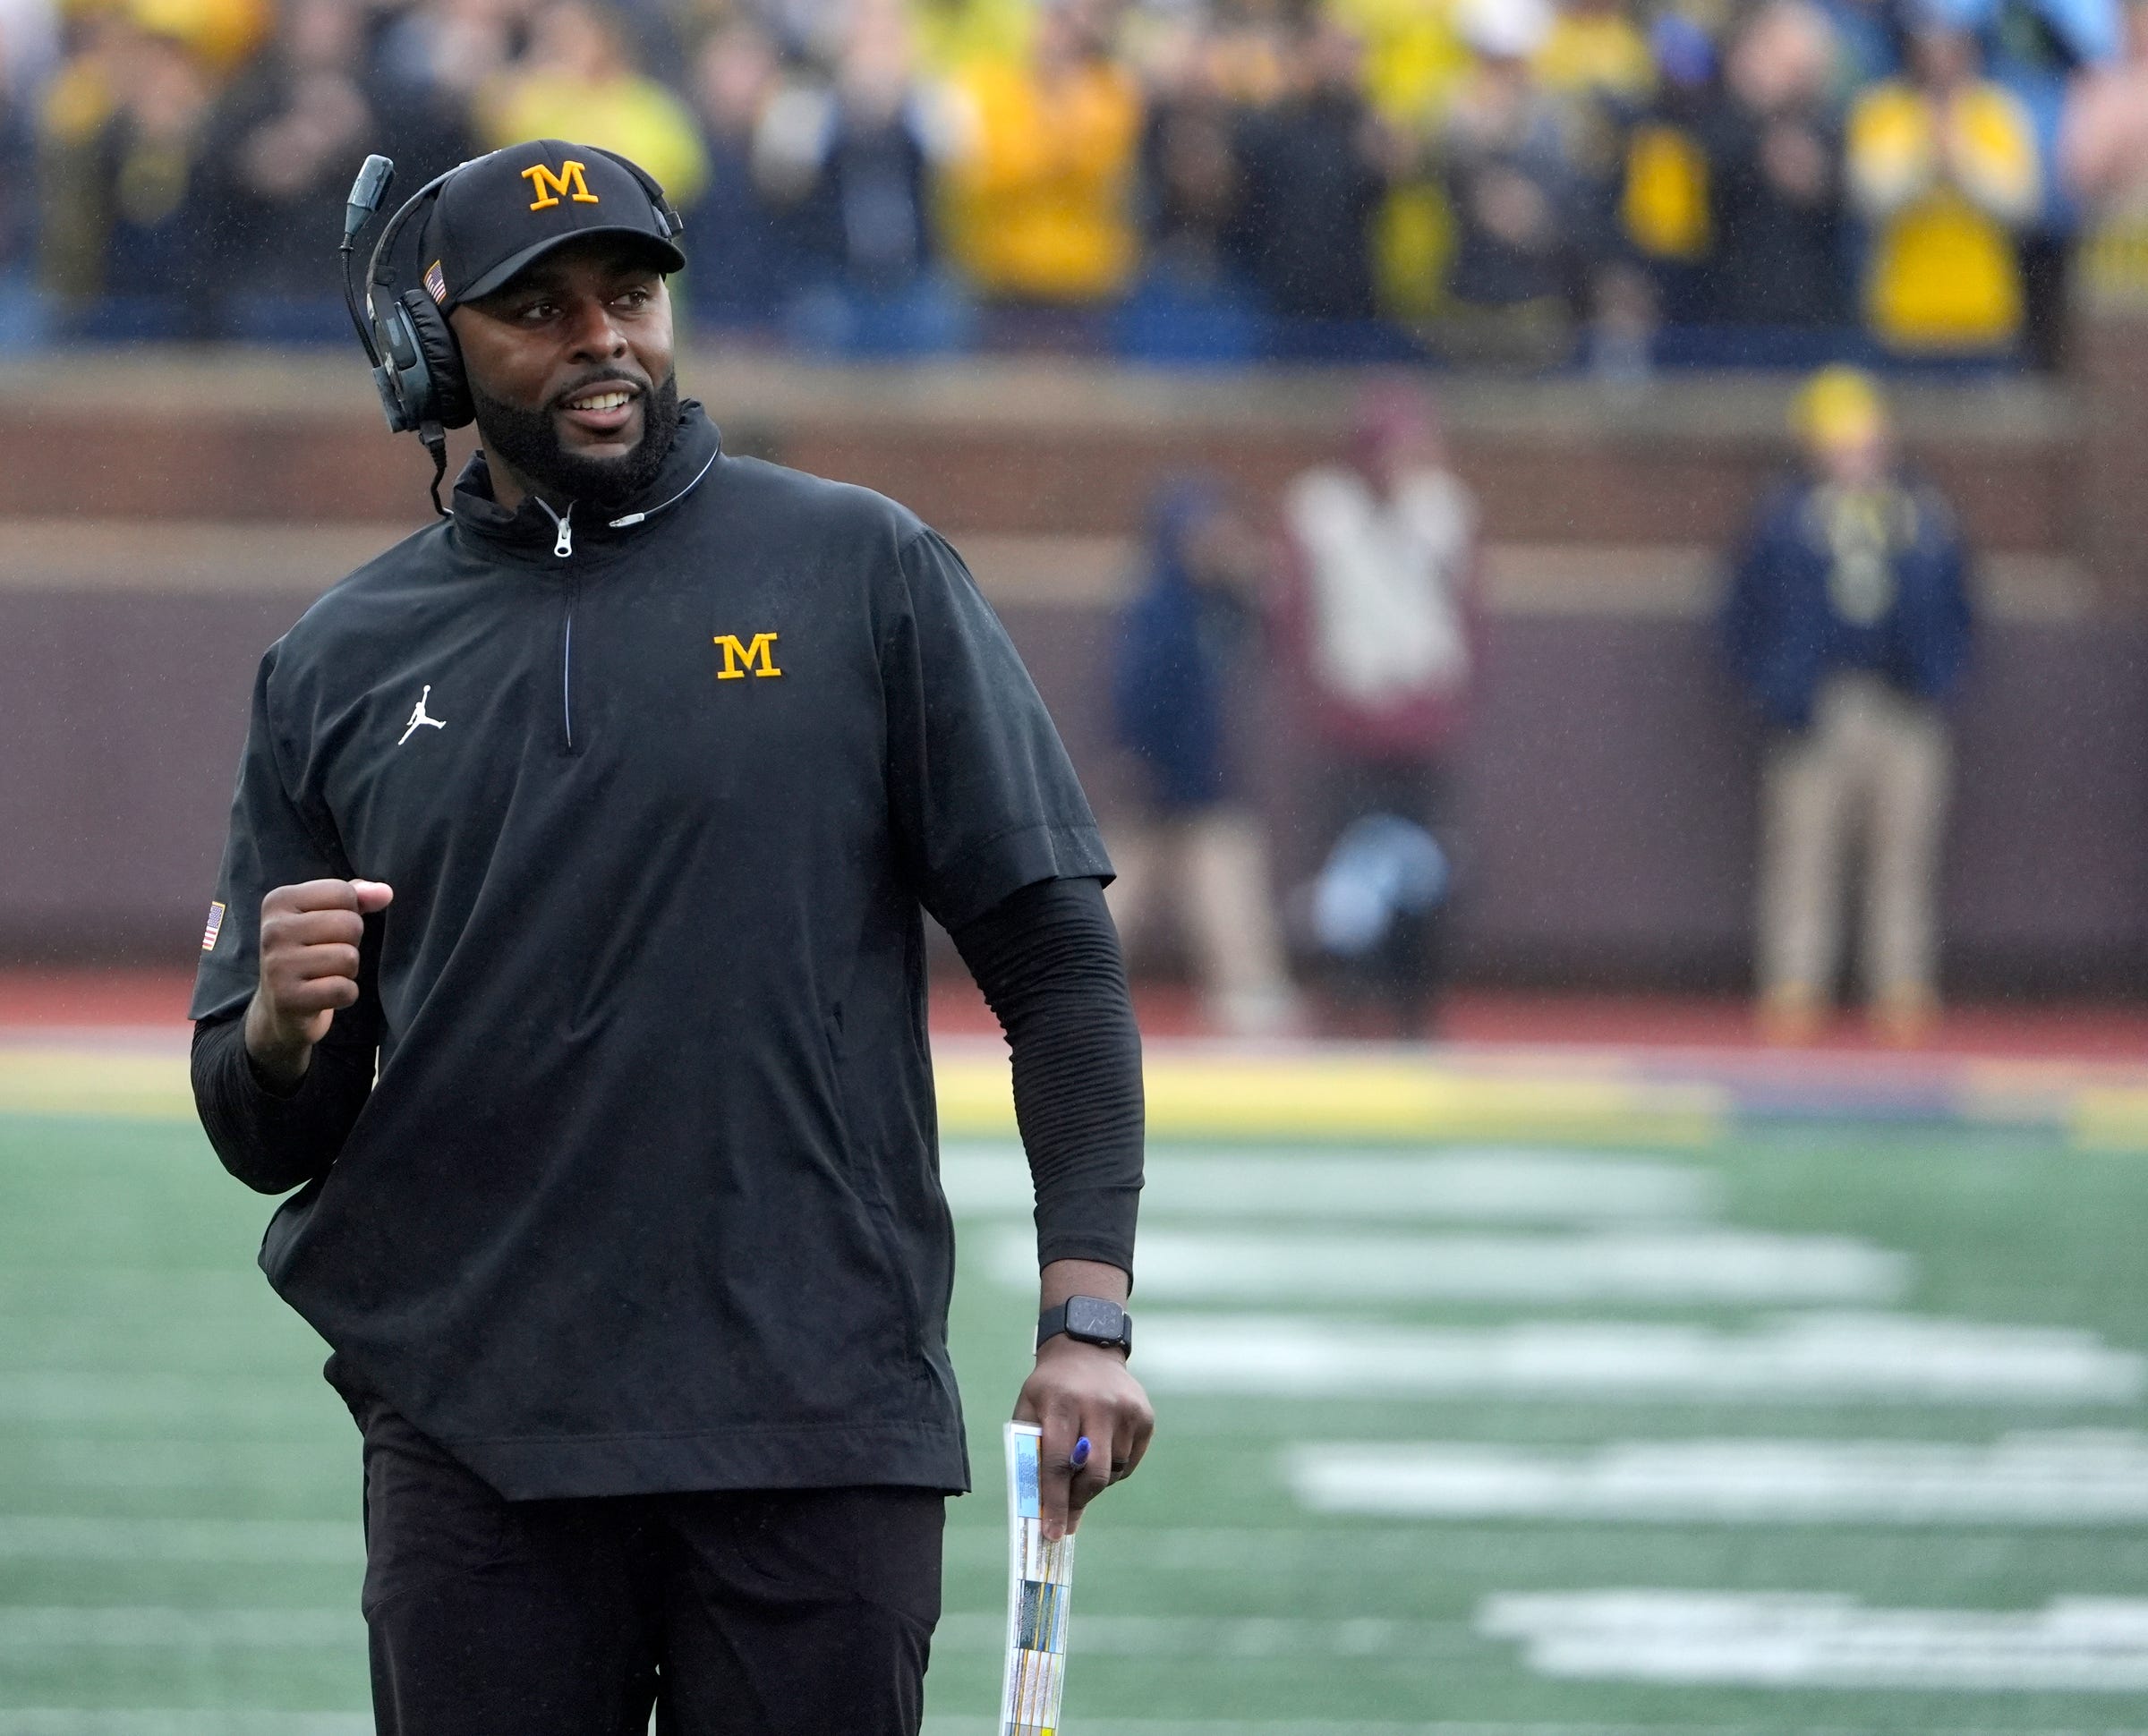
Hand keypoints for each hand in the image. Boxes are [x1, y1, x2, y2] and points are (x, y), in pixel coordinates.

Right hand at [244, 878, 392, 1086]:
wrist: (280, 1006)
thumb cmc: (310, 951)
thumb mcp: (328, 914)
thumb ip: (358, 896)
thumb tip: (385, 892)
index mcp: (279, 901)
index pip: (343, 893)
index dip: (350, 913)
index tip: (326, 929)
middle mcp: (273, 930)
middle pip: (350, 924)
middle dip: (351, 943)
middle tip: (326, 955)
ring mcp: (278, 965)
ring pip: (349, 958)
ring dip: (347, 970)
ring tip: (324, 974)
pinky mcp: (288, 999)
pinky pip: (344, 989)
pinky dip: (345, 994)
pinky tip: (324, 994)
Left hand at [1014, 1336, 1153, 1541]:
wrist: (1086, 1349)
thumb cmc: (1050, 1388)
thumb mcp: (1029, 1410)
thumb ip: (1032, 1454)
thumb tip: (1040, 1508)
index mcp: (1061, 1403)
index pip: (1058, 1463)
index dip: (1055, 1502)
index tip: (1053, 1533)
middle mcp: (1097, 1405)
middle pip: (1093, 1473)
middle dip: (1079, 1500)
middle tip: (1068, 1515)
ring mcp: (1126, 1410)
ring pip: (1114, 1471)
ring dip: (1095, 1479)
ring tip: (1083, 1460)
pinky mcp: (1144, 1416)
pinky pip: (1130, 1462)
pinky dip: (1115, 1468)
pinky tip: (1102, 1448)